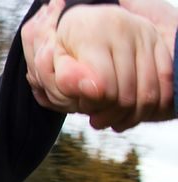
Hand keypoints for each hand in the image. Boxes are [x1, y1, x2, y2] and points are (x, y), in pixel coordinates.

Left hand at [22, 0, 173, 130]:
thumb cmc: (65, 49)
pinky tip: (132, 114)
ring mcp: (146, 37)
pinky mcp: (160, 44)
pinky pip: (165, 85)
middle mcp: (125, 31)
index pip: (104, 86)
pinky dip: (152, 107)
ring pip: (149, 93)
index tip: (83, 109)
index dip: (93, 105)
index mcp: (94, 34)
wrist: (84, 24)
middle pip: (127, 94)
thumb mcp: (51, 63)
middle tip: (96, 119)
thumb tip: (92, 90)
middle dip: (111, 114)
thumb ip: (63, 79)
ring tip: (113, 121)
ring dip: (131, 116)